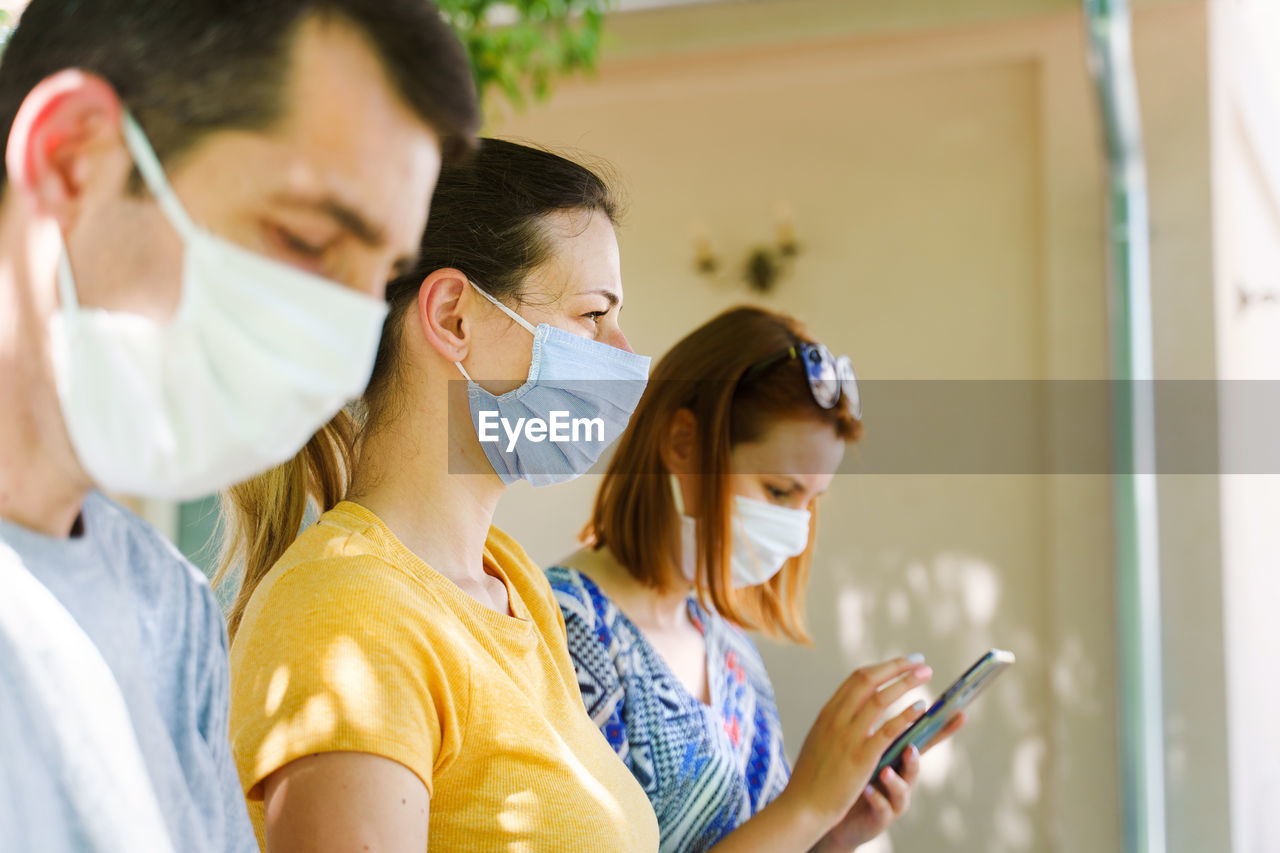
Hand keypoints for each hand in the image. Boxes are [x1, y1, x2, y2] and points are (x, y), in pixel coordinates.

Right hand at [776, 657, 933, 839]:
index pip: (856, 679)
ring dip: (905, 682)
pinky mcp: (861, 757)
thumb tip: (849, 710)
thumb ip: (834, 724)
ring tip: (926, 675)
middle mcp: (836, 718)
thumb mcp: (819, 741)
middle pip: (869, 680)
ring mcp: (848, 736)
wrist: (802, 806)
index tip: (900, 662)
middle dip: (896, 666)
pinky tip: (921, 707)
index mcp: (828, 713)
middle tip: (919, 660)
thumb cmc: (811, 779)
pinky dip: (906, 714)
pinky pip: (888, 729)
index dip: (882, 667)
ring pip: (880, 698)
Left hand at [817, 711, 965, 851]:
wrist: (835, 811)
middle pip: (916, 762)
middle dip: (915, 753)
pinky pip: (882, 806)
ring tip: (885, 770)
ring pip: (903, 787)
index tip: (960, 712)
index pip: (921, 737)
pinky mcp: (881, 816)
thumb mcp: (863, 743)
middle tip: (911, 746)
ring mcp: (893, 796)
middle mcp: (901, 774)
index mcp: (897, 753)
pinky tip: (868, 789)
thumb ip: (875, 720)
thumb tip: (881, 685)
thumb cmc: (853, 774)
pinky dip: (876, 797)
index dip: (941, 726)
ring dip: (896, 777)